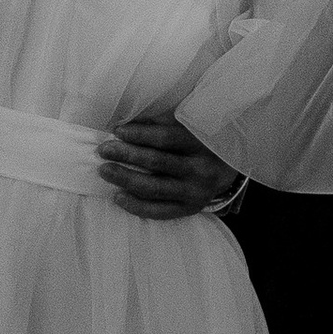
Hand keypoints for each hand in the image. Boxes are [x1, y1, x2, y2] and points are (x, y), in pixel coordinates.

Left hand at [97, 110, 243, 222]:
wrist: (228, 170)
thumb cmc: (201, 142)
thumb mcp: (190, 128)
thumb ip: (163, 124)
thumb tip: (127, 122)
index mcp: (201, 144)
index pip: (166, 139)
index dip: (140, 134)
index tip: (117, 131)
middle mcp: (200, 170)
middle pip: (157, 162)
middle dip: (127, 155)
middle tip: (104, 150)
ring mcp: (195, 192)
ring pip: (155, 188)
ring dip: (126, 179)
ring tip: (104, 171)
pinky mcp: (190, 209)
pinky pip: (159, 211)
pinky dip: (136, 206)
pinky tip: (118, 197)